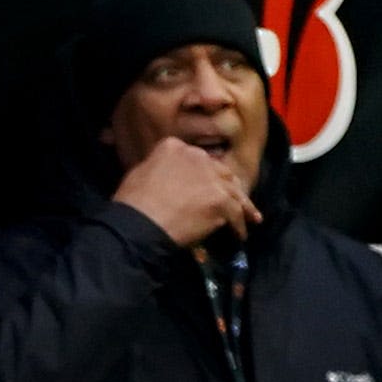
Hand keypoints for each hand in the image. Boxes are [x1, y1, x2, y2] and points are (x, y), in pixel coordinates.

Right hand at [116, 132, 259, 244]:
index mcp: (174, 147)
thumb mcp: (139, 173)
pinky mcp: (220, 199)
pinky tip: (239, 234)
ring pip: (233, 191)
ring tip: (249, 218)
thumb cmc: (132, 204)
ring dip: (242, 206)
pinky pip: (236, 212)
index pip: (198, 159)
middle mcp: (196, 157)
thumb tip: (167, 176)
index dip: (205, 174)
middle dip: (227, 186)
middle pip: (220, 172)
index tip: (208, 185)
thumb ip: (159, 168)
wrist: (138, 224)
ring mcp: (211, 178)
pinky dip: (239, 225)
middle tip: (234, 200)